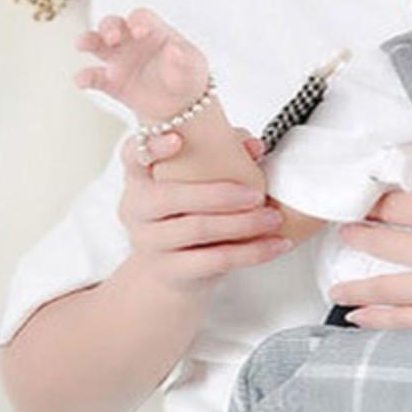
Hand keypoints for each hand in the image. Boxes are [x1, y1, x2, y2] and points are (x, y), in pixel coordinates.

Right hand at [74, 8, 209, 124]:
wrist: (182, 106)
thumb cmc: (188, 76)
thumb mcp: (192, 67)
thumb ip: (183, 58)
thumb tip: (174, 49)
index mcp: (153, 31)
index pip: (141, 17)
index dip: (138, 21)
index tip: (140, 30)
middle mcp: (131, 41)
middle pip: (113, 24)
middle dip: (109, 27)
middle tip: (113, 38)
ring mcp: (119, 60)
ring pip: (97, 44)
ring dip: (88, 41)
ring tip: (83, 45)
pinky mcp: (111, 82)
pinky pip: (94, 77)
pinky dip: (85, 77)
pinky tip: (82, 80)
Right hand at [118, 127, 290, 293]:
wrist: (172, 272)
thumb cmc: (189, 214)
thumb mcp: (198, 183)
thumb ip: (224, 155)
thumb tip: (254, 145)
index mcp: (140, 179)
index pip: (133, 155)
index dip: (151, 145)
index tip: (177, 138)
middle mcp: (136, 210)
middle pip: (170, 197)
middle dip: (218, 194)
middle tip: (256, 194)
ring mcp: (149, 243)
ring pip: (197, 230)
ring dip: (242, 223)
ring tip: (273, 218)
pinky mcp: (172, 271)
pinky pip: (216, 260)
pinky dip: (252, 252)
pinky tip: (279, 244)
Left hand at [327, 140, 411, 331]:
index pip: (395, 204)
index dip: (375, 198)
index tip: (363, 196)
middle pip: (382, 243)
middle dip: (358, 236)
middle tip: (342, 233)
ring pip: (386, 287)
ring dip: (355, 285)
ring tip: (334, 287)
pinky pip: (408, 322)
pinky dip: (379, 320)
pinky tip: (360, 319)